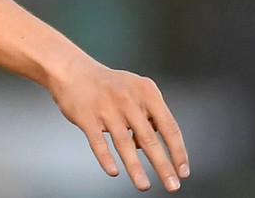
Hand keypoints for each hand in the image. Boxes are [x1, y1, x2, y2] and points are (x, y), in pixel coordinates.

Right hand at [48, 60, 189, 191]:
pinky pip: (97, 142)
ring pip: (124, 143)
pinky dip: (106, 158)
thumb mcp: (136, 90)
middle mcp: (128, 99)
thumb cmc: (108, 85)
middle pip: (149, 138)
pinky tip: (113, 171)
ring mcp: (106, 108)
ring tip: (143, 185)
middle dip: (162, 165)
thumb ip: (149, 115)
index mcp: (146, 92)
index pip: (169, 127)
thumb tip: (153, 147)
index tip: (183, 171)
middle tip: (172, 185)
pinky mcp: (86, 116)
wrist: (71, 70)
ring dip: (135, 168)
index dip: (178, 151)